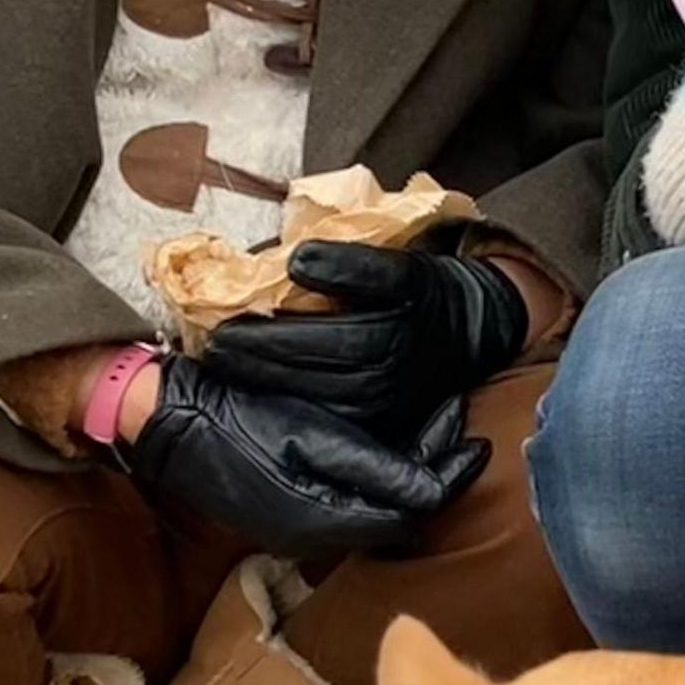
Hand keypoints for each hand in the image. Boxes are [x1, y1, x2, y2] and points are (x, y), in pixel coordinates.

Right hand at [118, 355, 487, 556]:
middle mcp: (317, 534)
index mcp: (327, 518)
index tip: (475, 438)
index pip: (412, 511)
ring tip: (432, 428)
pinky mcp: (285, 511)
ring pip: (376, 508)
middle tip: (458, 423)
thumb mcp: (311, 434)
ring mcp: (298, 526)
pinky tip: (384, 444)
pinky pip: (348, 501)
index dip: (449, 474)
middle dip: (434, 471)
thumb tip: (435, 487)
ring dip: (408, 472)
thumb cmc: (239, 418)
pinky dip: (377, 476)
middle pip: (398, 514)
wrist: (171, 420)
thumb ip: (375, 466)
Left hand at [200, 241, 531, 427]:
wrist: (471, 329)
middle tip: (213, 348)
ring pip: (318, 399)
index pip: (322, 335)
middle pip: (314, 369)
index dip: (272, 333)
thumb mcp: (399, 263)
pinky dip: (292, 406)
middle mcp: (391, 371)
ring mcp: (388, 402)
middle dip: (258, 360)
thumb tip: (295, 261)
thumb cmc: (423, 290)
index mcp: (396, 325)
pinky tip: (259, 391)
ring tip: (227, 368)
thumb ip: (351, 262)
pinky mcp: (384, 423)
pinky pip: (332, 420)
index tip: (226, 323)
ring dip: (267, 384)